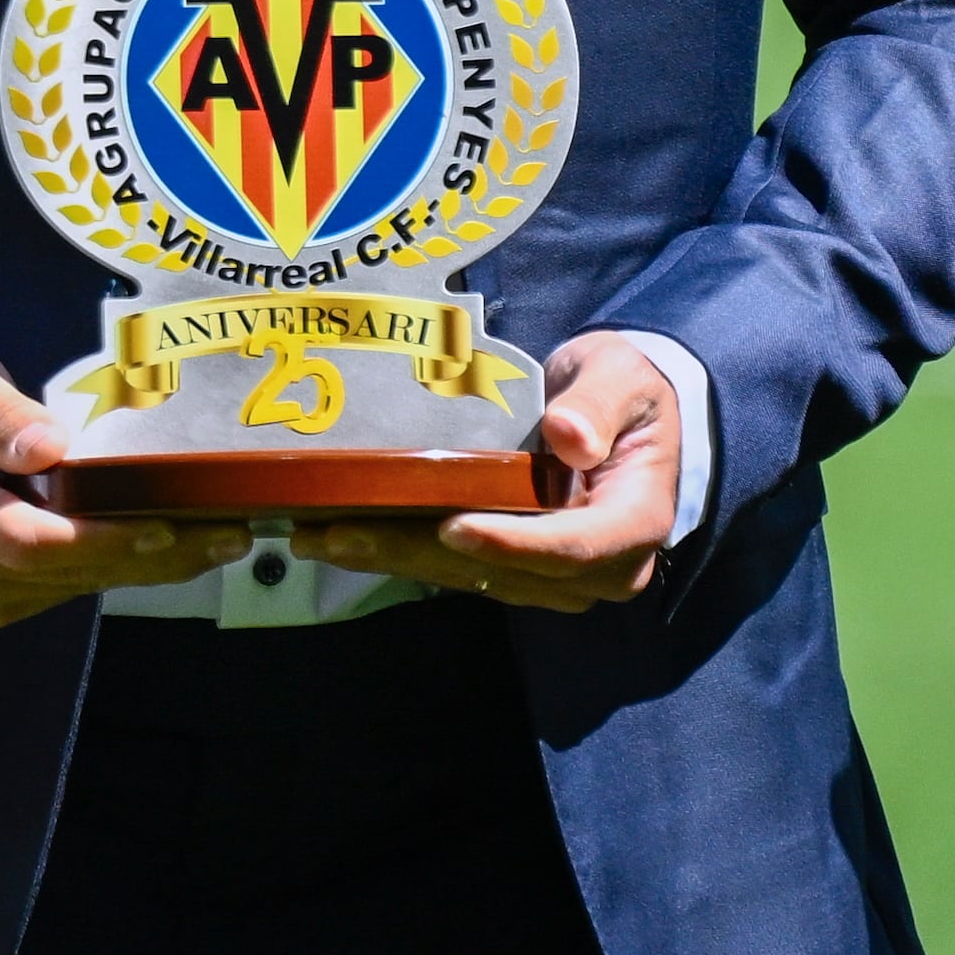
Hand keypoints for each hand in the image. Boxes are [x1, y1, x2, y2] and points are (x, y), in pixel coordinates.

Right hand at [0, 341, 239, 626]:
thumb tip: (52, 448)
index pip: (28, 539)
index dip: (102, 541)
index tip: (168, 524)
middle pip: (62, 573)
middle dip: (153, 557)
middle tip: (232, 532)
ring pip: (65, 589)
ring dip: (143, 569)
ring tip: (217, 540)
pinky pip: (52, 592)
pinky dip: (107, 571)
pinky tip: (161, 548)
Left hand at [292, 331, 679, 611]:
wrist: (626, 412)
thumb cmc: (625, 389)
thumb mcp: (622, 378)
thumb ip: (598, 404)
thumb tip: (570, 437)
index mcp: (632, 522)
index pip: (571, 546)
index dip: (511, 544)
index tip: (451, 527)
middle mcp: (597, 567)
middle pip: (505, 572)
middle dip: (420, 553)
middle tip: (342, 535)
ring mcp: (555, 575)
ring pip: (473, 577)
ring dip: (398, 558)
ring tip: (322, 537)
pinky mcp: (518, 568)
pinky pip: (460, 569)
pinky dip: (404, 552)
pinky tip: (346, 537)